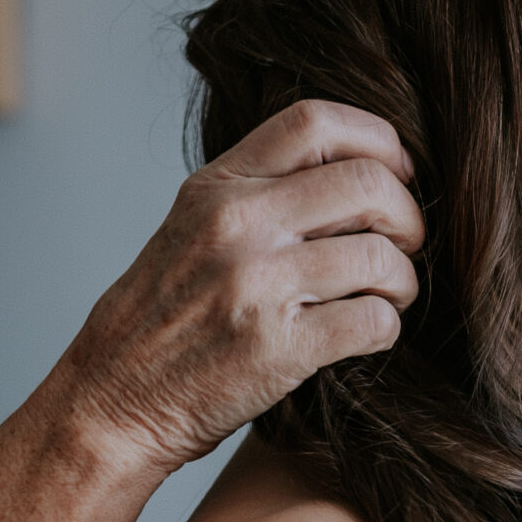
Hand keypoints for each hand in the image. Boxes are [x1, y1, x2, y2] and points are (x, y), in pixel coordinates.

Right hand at [46, 102, 422, 483]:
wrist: (113, 399)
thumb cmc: (162, 318)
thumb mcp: (192, 227)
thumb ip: (258, 192)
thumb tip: (356, 174)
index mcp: (217, 187)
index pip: (315, 122)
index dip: (378, 140)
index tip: (398, 173)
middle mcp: (238, 225)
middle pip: (368, 183)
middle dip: (407, 215)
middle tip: (404, 245)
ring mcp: (258, 285)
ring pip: (382, 257)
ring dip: (403, 280)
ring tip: (389, 296)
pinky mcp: (281, 349)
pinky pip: (376, 321)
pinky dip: (388, 328)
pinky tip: (369, 333)